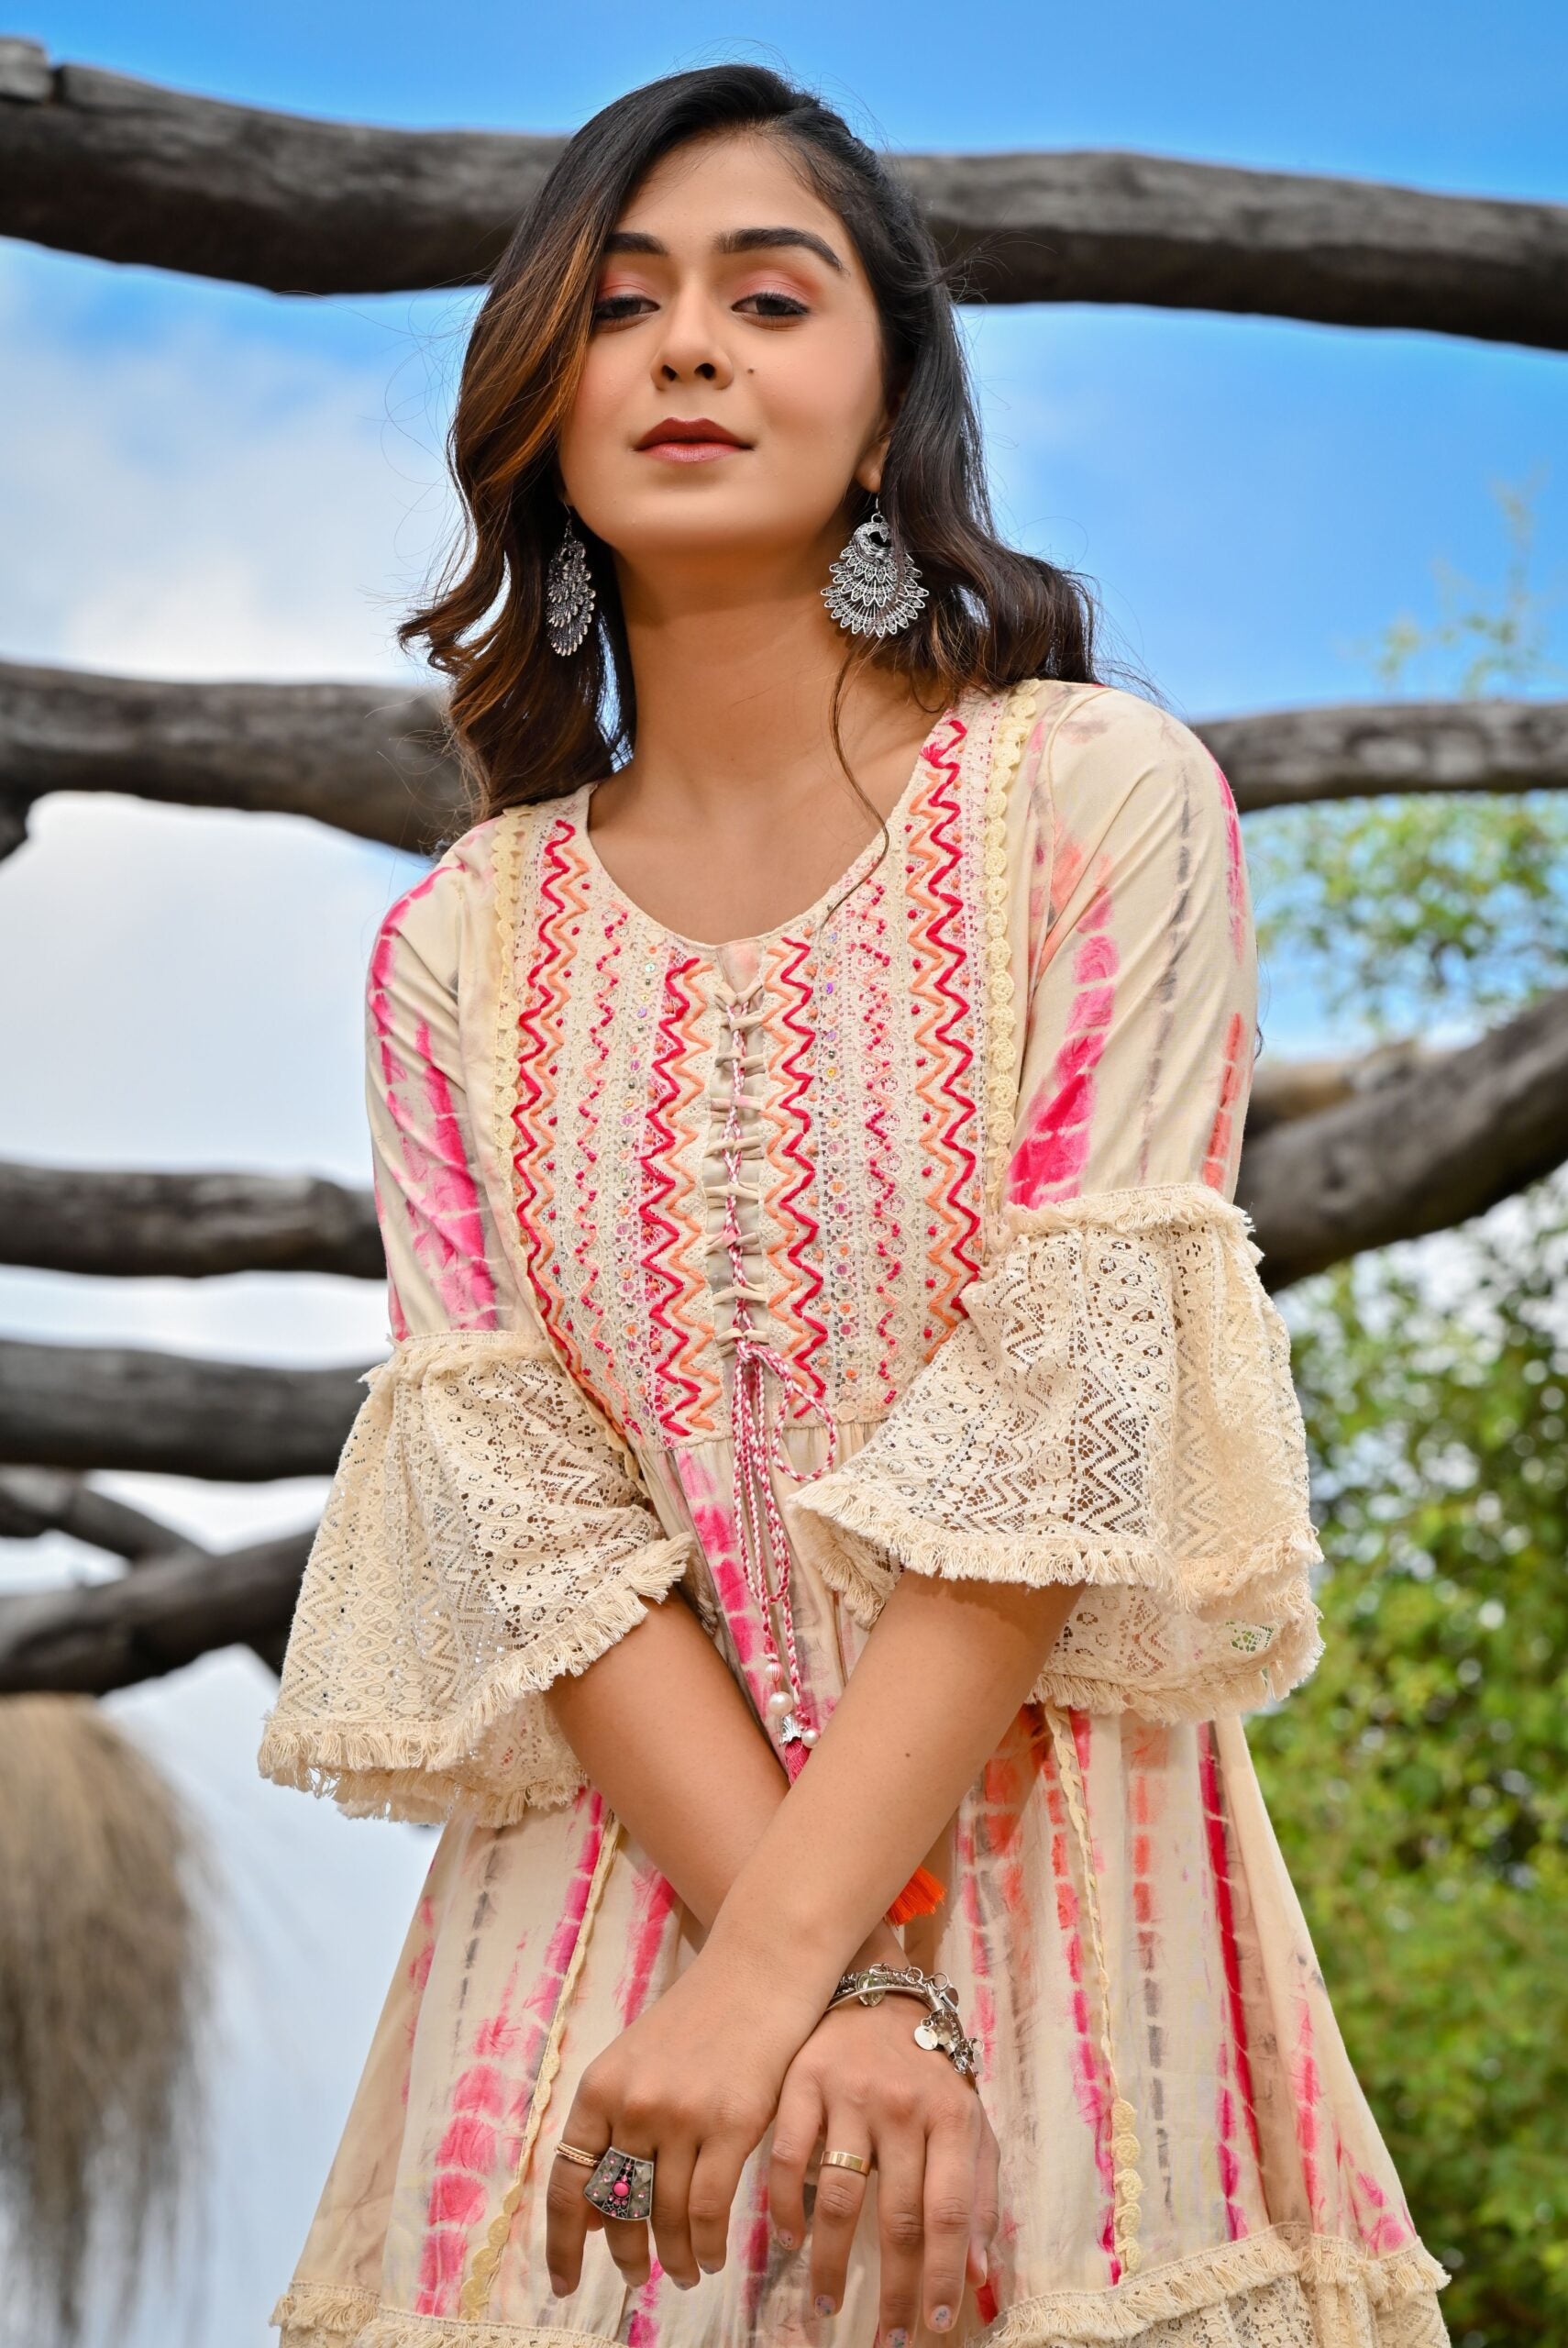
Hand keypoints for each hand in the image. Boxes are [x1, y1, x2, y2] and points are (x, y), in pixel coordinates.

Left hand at [544, 1941, 817, 2298]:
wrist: (758, 1970)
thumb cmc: (699, 2019)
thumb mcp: (637, 2064)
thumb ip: (611, 2132)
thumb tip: (588, 2217)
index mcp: (600, 2087)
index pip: (568, 2182)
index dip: (562, 2243)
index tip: (564, 2284)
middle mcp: (634, 2103)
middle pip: (619, 2208)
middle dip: (626, 2254)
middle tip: (636, 2277)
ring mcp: (682, 2114)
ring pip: (668, 2217)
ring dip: (674, 2257)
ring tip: (683, 2272)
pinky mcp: (733, 2123)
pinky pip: (711, 2210)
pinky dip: (708, 2245)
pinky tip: (712, 2257)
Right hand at [767, 1992, 998, 2340]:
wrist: (876, 1988)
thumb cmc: (928, 2070)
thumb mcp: (968, 2122)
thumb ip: (978, 2195)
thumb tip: (980, 2275)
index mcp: (952, 2117)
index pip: (949, 2212)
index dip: (941, 2275)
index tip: (933, 2325)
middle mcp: (903, 2105)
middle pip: (898, 2217)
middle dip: (894, 2290)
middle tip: (887, 2339)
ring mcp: (850, 2093)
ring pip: (840, 2197)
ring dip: (833, 2263)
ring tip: (830, 2305)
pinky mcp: (802, 2081)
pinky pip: (788, 2158)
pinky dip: (785, 2208)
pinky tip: (789, 2240)